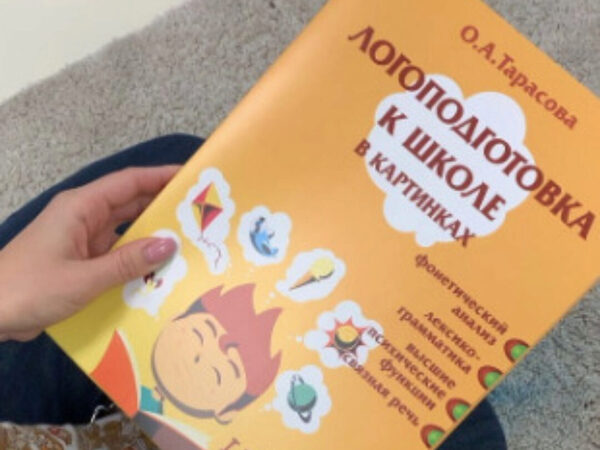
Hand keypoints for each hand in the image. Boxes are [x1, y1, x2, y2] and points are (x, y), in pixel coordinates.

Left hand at [0, 166, 179, 340]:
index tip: (193, 178)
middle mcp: (84, 217)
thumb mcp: (83, 278)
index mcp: (81, 207)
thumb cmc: (29, 288)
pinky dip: (137, 259)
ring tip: (189, 242)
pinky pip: (116, 253)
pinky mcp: (81, 261)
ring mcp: (82, 240)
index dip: (161, 176)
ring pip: (125, 231)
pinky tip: (160, 270)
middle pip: (131, 204)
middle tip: (200, 214)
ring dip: (152, 236)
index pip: (129, 182)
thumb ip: (128, 262)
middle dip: (163, 207)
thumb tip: (170, 244)